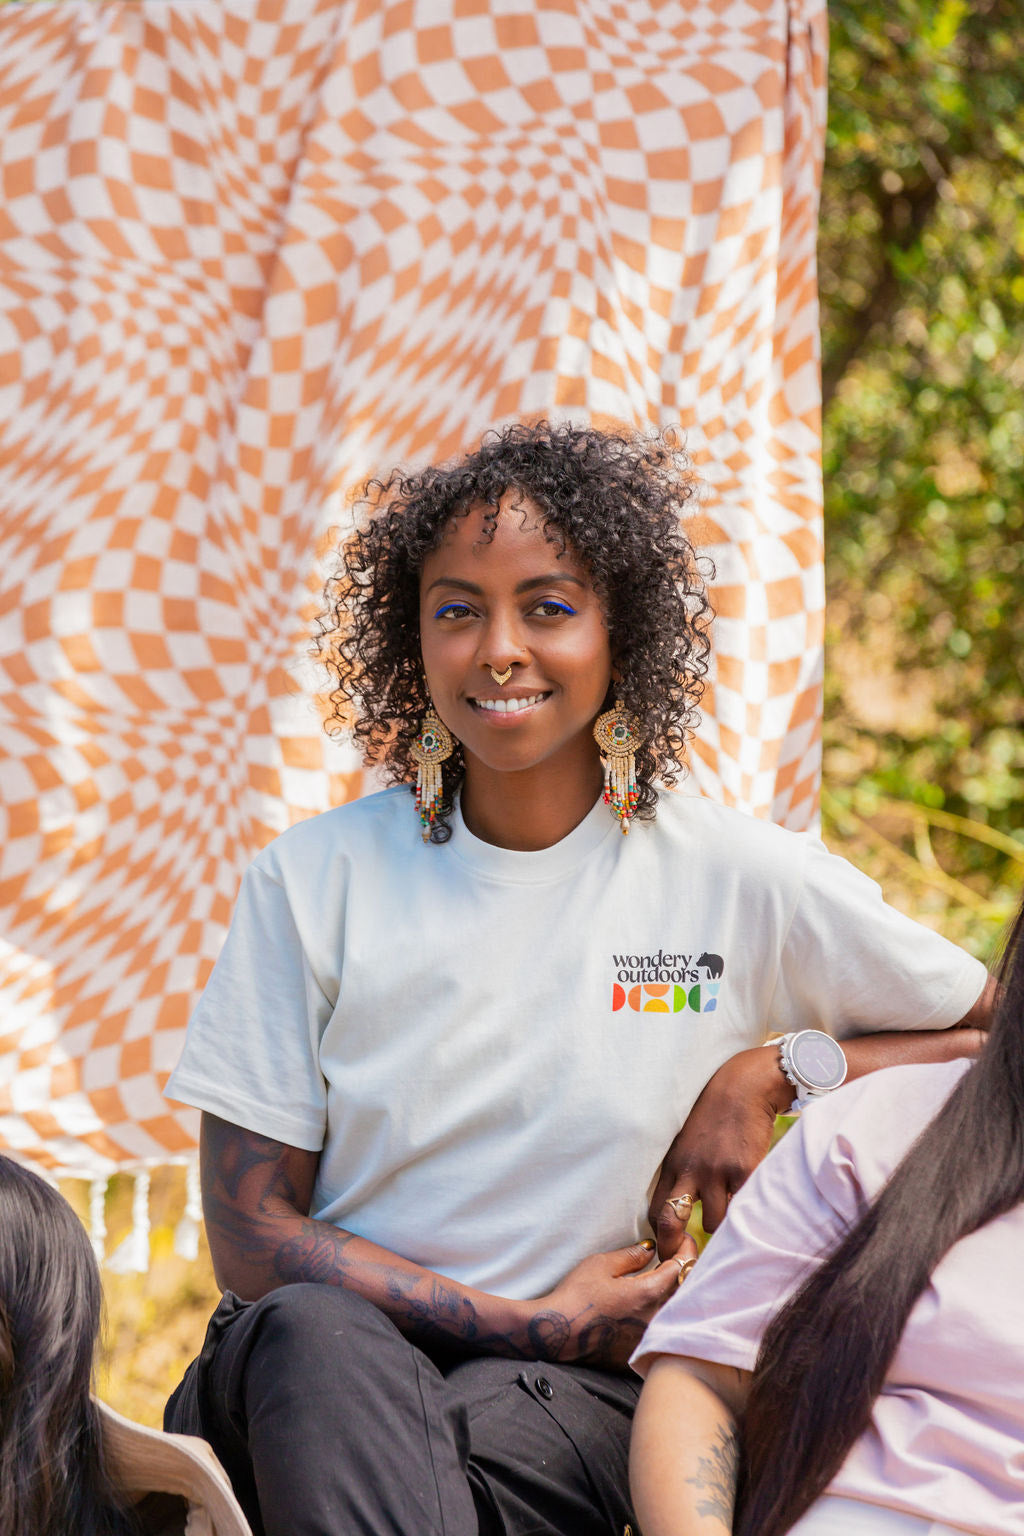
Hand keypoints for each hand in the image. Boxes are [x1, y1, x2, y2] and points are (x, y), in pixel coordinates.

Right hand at [532, 1238, 698, 1370]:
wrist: (558, 1334)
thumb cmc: (577, 1295)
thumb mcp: (601, 1265)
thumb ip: (632, 1255)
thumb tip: (652, 1248)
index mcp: (649, 1293)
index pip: (682, 1267)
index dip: (686, 1250)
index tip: (684, 1240)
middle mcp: (656, 1318)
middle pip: (686, 1290)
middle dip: (687, 1271)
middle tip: (678, 1256)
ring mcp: (650, 1337)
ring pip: (676, 1311)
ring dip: (678, 1293)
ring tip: (669, 1278)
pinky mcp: (641, 1351)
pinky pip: (663, 1329)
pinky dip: (665, 1313)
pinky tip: (653, 1305)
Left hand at [649, 1046, 789, 1254]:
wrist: (744, 1088)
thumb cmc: (715, 1116)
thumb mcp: (687, 1142)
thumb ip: (682, 1173)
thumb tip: (678, 1211)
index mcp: (673, 1164)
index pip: (655, 1211)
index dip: (662, 1238)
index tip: (671, 1251)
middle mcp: (690, 1169)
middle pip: (670, 1222)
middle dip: (675, 1249)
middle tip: (686, 1263)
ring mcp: (716, 1171)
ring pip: (715, 1222)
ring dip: (722, 1225)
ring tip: (731, 1214)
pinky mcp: (744, 1170)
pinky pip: (744, 1206)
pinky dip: (747, 1209)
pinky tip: (750, 1199)